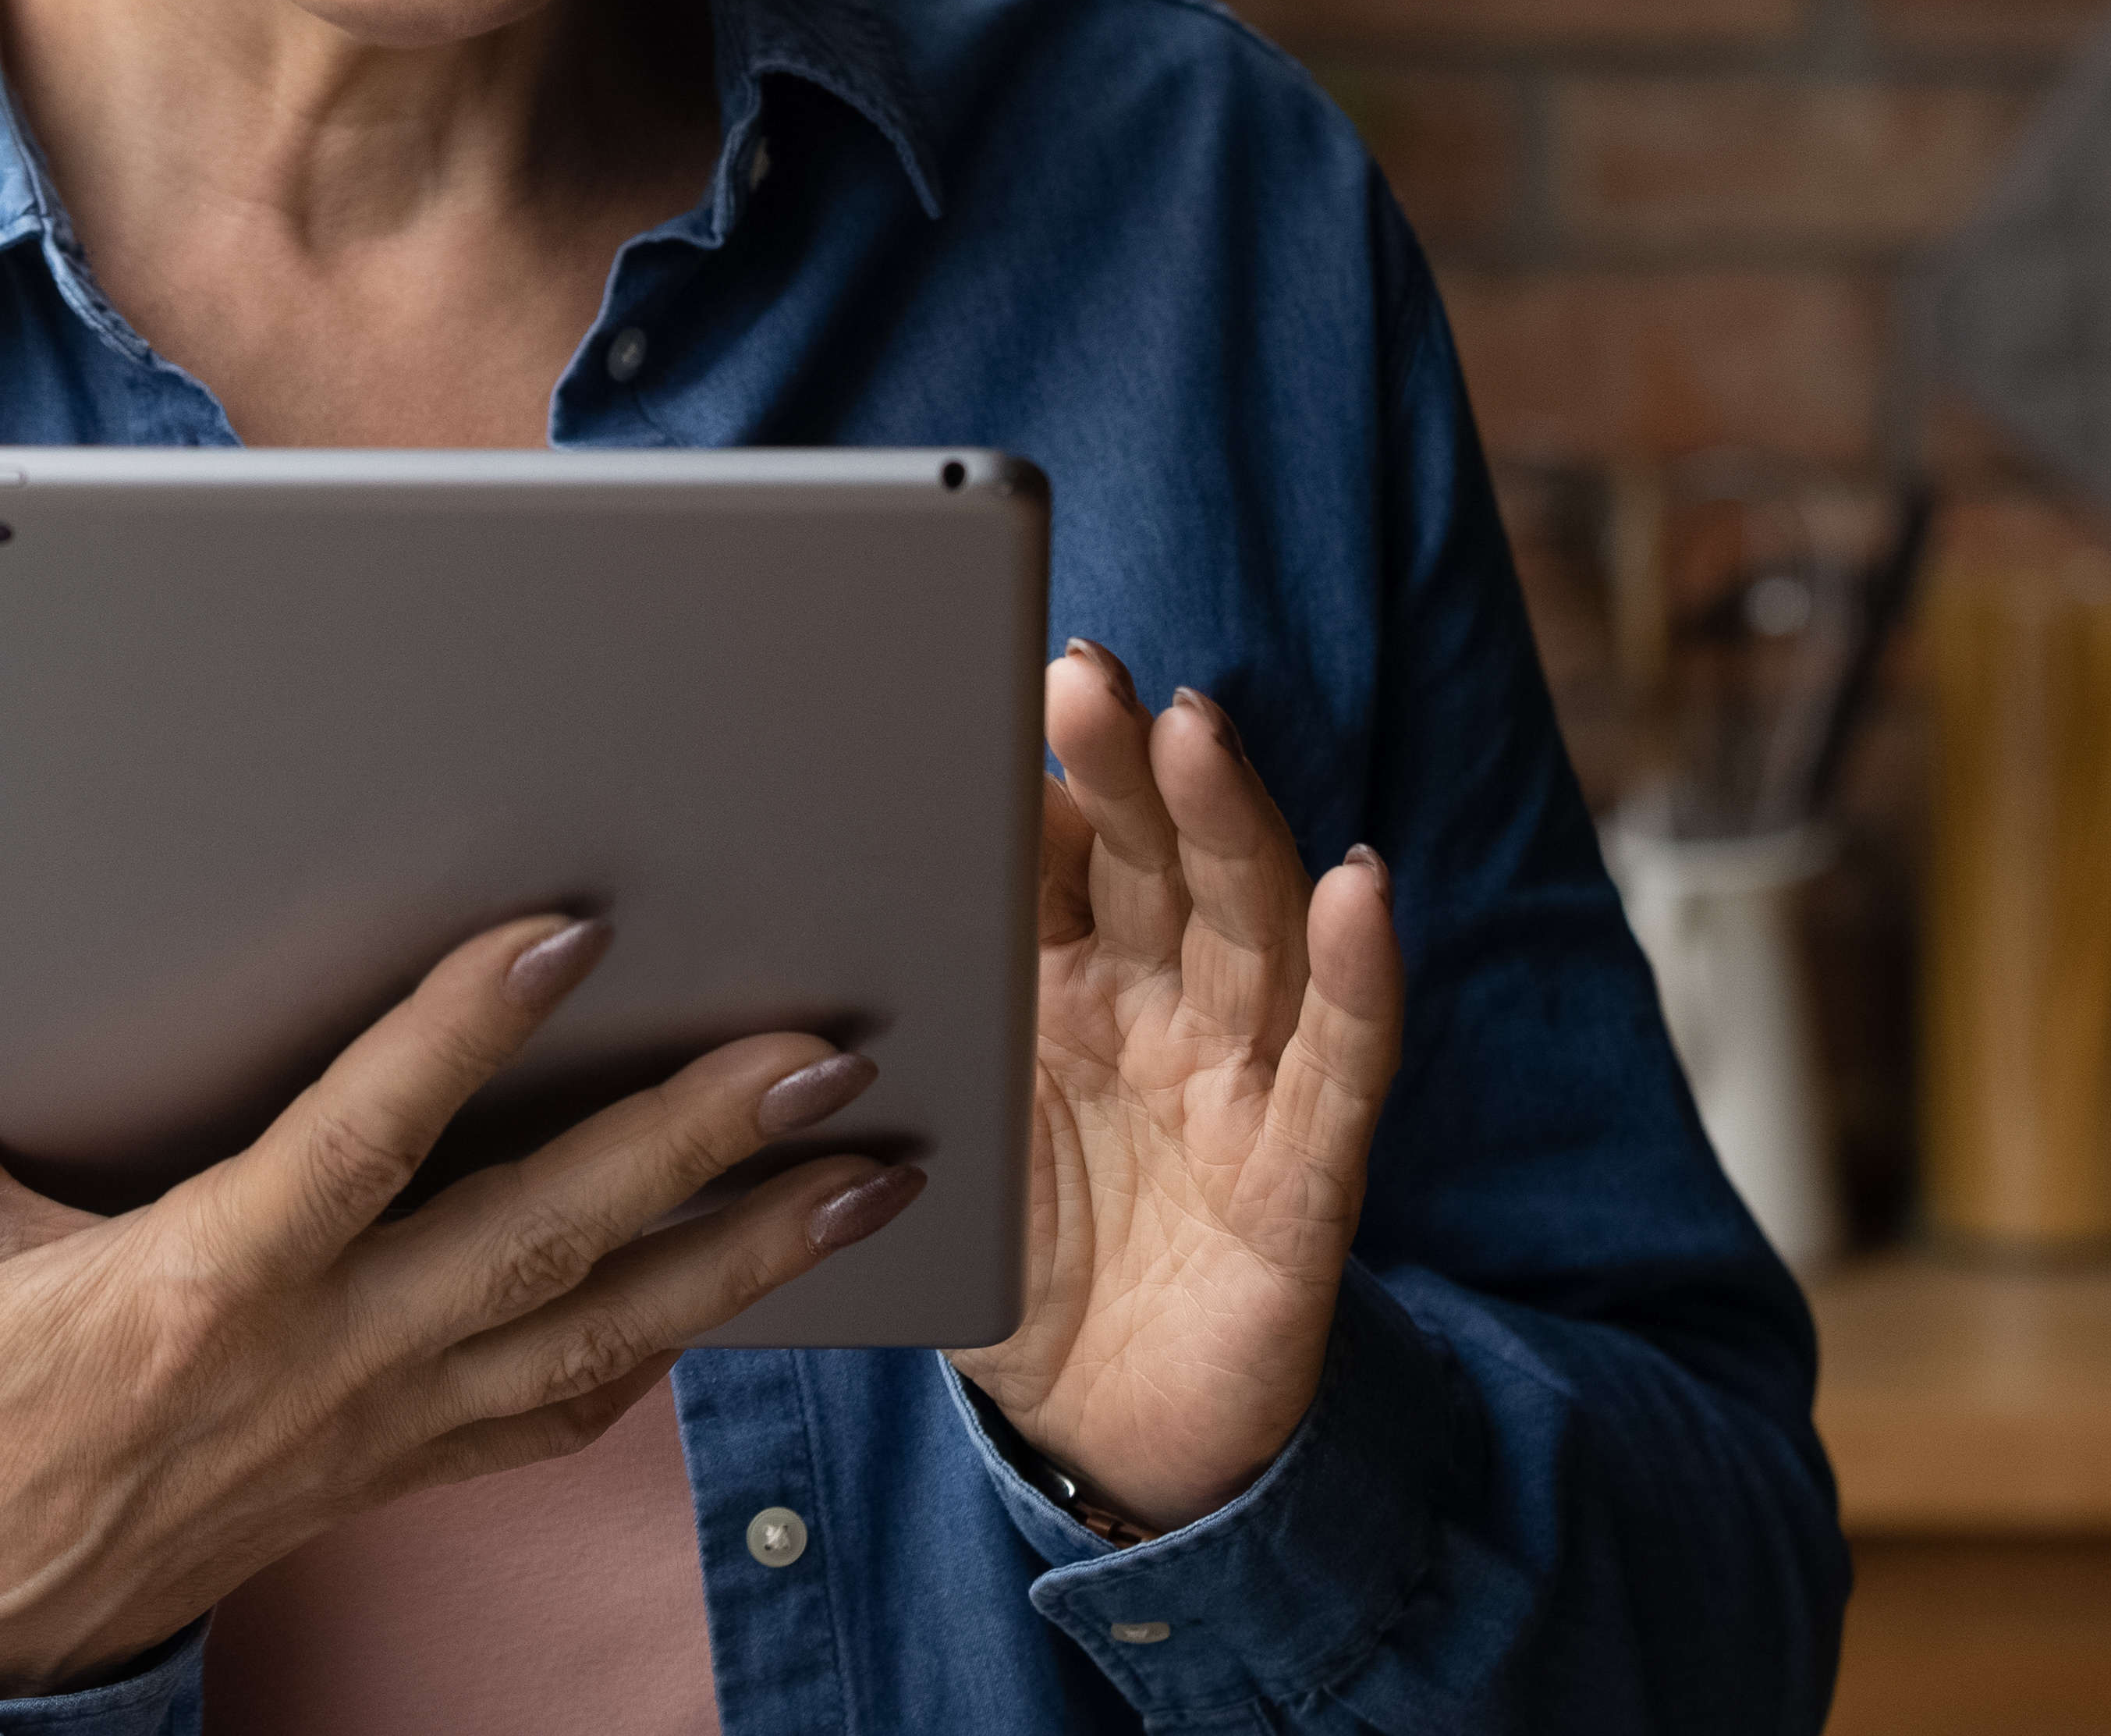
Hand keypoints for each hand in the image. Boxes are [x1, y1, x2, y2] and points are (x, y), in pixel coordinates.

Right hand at [0, 909, 917, 1699]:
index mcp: (212, 1283)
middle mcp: (326, 1358)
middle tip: (819, 1054)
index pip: (369, 1138)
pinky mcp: (402, 1469)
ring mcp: (382, 1426)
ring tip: (865, 1171)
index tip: (566, 932)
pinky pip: (564, 1408)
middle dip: (694, 1145)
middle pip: (543, 1238)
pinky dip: (665, 1346)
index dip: (465, 1033)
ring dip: (740, 1252)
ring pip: (598, 1331)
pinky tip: (749, 1285)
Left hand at [955, 646, 1403, 1533]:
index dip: (1036, 773)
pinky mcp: (1302, 1177)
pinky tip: (1359, 896)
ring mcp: (1241, 1080)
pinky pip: (1340, 1066)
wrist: (1098, 1432)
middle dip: (1123, 765)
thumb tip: (750, 930)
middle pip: (1157, 858)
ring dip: (1228, 825)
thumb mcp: (926, 1134)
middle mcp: (1165, 1005)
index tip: (992, 682)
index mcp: (1063, 980)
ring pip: (1251, 928)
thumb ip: (886, 1031)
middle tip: (1080, 678)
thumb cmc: (1012, 1254)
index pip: (1058, 851)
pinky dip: (1356, 978)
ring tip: (1194, 733)